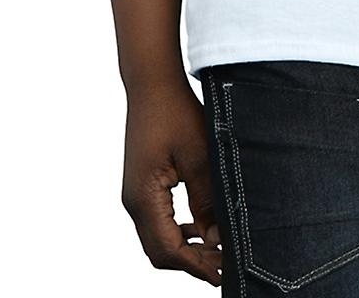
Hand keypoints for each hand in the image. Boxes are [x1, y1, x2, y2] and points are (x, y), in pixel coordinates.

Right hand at [121, 79, 222, 284]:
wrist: (152, 84)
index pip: (168, 250)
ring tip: (217, 250)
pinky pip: (158, 220)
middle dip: (191, 263)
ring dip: (185, 249)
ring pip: (158, 238)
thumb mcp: (199, 156)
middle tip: (224, 265)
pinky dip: (179, 231)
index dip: (195, 267)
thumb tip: (216, 240)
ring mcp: (135, 194)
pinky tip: (200, 228)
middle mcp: (134, 202)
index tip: (223, 274)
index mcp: (144, 198)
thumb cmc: (175, 113)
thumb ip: (207, 200)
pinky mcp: (142, 185)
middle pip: (159, 251)